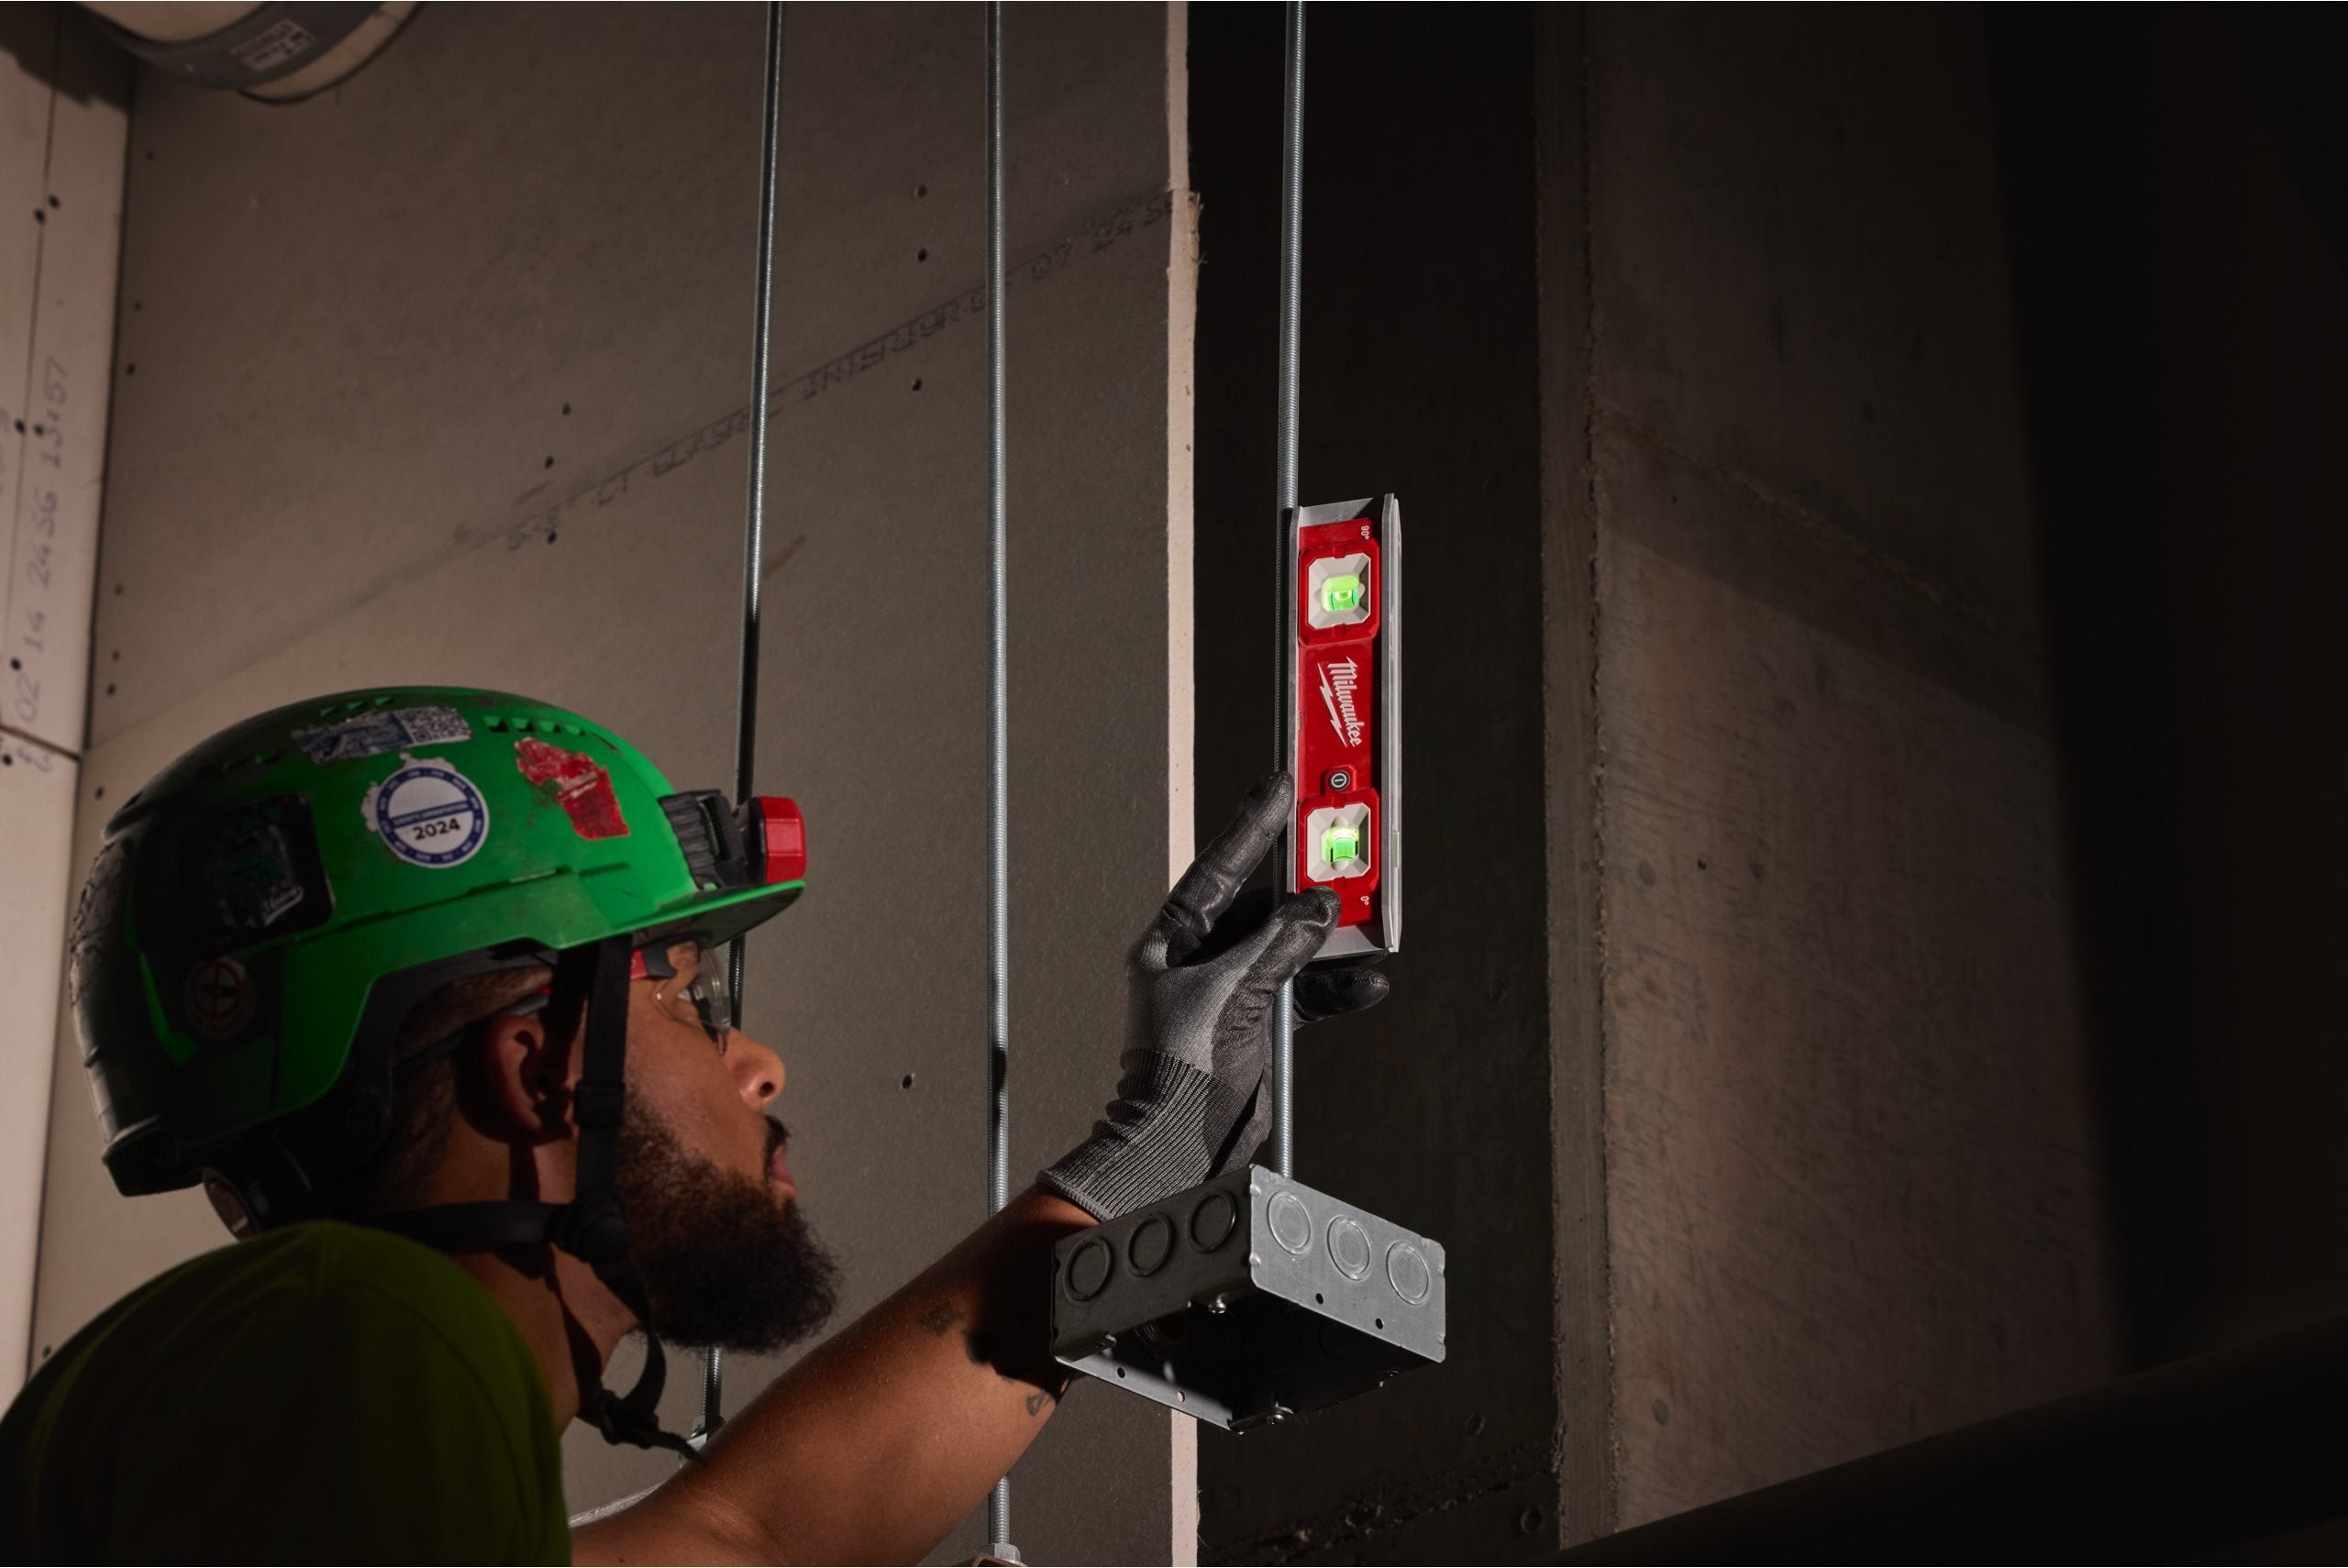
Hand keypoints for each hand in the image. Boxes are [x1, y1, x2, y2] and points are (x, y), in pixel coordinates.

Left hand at [1039, 774, 1390, 1220]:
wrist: (1179, 1140)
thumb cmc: (1178, 1068)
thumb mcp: (1230, 993)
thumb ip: (1277, 945)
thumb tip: (1317, 907)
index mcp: (1173, 940)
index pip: (1217, 869)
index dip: (1250, 827)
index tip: (1279, 787)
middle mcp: (1201, 958)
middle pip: (1262, 903)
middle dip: (1303, 885)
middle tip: (1339, 853)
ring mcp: (1231, 989)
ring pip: (1291, 945)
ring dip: (1328, 941)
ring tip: (1364, 927)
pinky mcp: (1260, 1021)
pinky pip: (1306, 989)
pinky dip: (1336, 986)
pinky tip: (1365, 983)